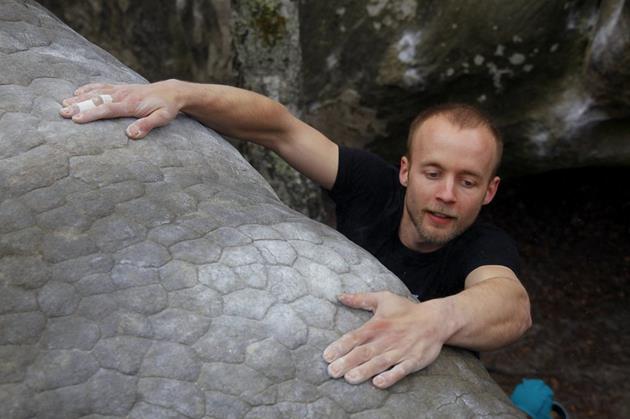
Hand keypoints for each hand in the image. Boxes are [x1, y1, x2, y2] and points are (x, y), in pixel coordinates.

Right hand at [59, 80, 180, 138]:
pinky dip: (88, 88)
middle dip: (79, 106)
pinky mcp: (120, 88)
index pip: (107, 109)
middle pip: (97, 100)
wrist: (172, 92)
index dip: (92, 114)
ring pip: (96, 92)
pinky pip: (101, 87)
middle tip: (62, 112)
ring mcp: (120, 90)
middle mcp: (122, 95)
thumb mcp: (162, 118)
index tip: (77, 119)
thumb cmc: (167, 107)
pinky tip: (77, 92)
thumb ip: (147, 125)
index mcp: (131, 104)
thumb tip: (130, 134)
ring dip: (79, 98)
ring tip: (63, 104)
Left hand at [323, 291, 450, 388]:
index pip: (355, 337)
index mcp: (377, 325)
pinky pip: (400, 370)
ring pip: (379, 362)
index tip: (327, 355)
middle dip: (347, 362)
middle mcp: (386, 339)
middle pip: (364, 352)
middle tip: (332, 371)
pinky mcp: (413, 360)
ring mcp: (400, 351)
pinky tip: (379, 382)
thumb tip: (340, 296)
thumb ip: (360, 299)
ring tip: (350, 378)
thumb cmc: (406, 310)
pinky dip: (390, 376)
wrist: (435, 319)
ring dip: (364, 371)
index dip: (340, 346)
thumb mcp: (383, 299)